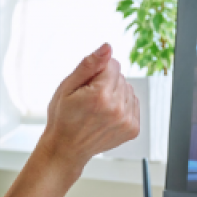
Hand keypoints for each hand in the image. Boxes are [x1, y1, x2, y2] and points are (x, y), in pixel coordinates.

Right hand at [40, 44, 138, 170]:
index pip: (113, 64)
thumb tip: (107, 48)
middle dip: (106, 83)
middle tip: (89, 100)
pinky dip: (122, 106)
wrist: (66, 148)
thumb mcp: (67, 87)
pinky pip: (133, 104)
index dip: (97, 72)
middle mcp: (118, 108)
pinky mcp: (132, 129)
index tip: (86, 86)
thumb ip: (89, 64)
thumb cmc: (63, 117)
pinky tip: (107, 115)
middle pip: (121, 77)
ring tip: (98, 108)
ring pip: (128, 90)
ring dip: (115, 94)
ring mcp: (127, 121)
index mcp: (101, 95)